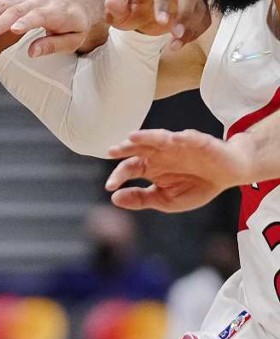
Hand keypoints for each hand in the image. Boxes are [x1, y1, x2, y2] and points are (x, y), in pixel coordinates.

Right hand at [0, 0, 107, 55]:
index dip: (26, 21)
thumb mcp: (75, 39)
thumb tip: (32, 52)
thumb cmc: (78, 25)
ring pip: (5, 4)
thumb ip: (54, 45)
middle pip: (17, 10)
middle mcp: (41, 0)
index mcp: (58, 12)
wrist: (78, 0)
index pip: (40, 15)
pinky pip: (1, 0)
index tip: (13, 30)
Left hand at [104, 0, 209, 50]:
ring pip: (200, 6)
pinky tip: (182, 42)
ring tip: (176, 44)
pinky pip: (205, 18)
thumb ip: (115, 9)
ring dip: (191, 27)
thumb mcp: (120, 14)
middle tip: (176, 34)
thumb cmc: (132, 12)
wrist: (145, 16)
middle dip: (184, 13)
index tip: (162, 22)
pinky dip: (196, 32)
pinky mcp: (200, 7)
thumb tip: (111, 2)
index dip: (163, 3)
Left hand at [104, 128, 251, 212]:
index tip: (109, 187)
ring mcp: (174, 145)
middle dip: (124, 149)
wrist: (228, 175)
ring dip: (144, 137)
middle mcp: (158, 154)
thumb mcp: (167, 200)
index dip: (118, 177)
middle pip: (136, 149)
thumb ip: (141, 199)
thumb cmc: (196, 186)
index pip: (128, 169)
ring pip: (155, 139)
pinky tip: (170, 140)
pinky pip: (184, 138)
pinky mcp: (194, 140)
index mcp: (149, 167)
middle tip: (111, 152)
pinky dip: (178, 138)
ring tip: (131, 138)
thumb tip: (114, 199)